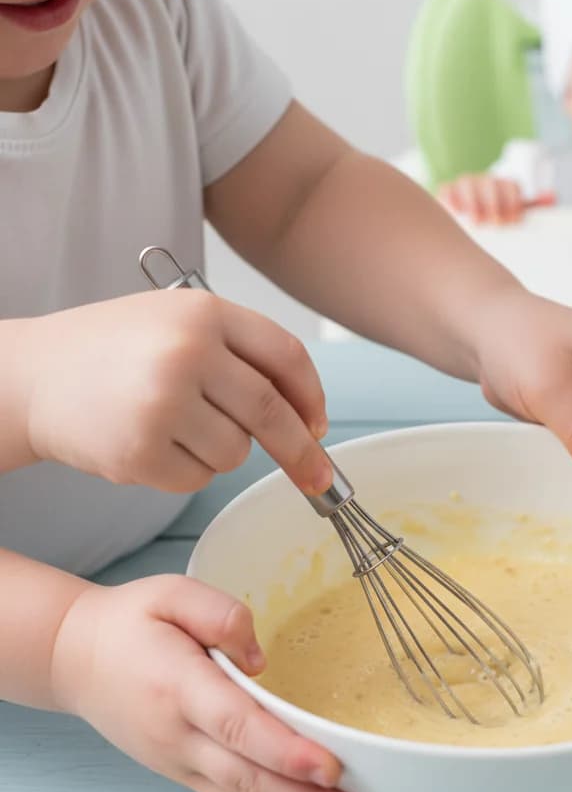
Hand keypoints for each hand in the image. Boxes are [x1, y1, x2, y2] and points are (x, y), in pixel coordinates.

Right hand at [19, 289, 332, 494]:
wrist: (30, 377)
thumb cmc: (113, 351)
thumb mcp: (177, 322)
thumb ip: (242, 355)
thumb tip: (308, 419)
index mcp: (203, 312)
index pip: (287, 356)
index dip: (312, 397)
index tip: (320, 427)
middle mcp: (186, 352)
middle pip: (272, 413)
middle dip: (301, 453)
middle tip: (319, 479)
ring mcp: (162, 403)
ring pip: (236, 453)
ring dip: (218, 451)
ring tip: (173, 426)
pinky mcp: (140, 451)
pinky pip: (198, 478)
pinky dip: (184, 471)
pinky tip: (149, 444)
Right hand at [51, 575, 370, 791]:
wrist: (75, 658)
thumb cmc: (131, 622)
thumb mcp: (170, 594)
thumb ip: (219, 614)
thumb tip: (260, 658)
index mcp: (179, 686)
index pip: (236, 725)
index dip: (284, 751)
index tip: (330, 768)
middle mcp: (179, 735)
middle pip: (248, 778)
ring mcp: (181, 762)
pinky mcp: (185, 775)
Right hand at [438, 174, 552, 224]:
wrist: (470, 220)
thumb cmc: (497, 219)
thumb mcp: (514, 214)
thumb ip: (532, 207)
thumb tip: (553, 197)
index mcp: (503, 186)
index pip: (510, 186)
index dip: (513, 202)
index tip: (514, 220)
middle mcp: (484, 181)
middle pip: (489, 183)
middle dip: (495, 202)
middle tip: (497, 222)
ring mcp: (464, 185)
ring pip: (468, 184)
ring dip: (473, 201)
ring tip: (477, 222)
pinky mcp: (447, 192)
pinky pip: (446, 190)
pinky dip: (449, 199)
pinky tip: (456, 213)